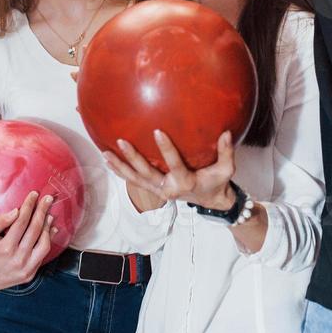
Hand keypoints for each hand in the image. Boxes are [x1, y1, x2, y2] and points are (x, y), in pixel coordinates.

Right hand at [0, 191, 57, 292]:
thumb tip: (16, 211)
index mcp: (5, 248)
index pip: (21, 222)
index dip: (29, 206)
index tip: (34, 195)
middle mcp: (18, 259)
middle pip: (35, 230)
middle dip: (42, 211)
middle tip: (48, 199)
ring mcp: (26, 268)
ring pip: (44, 244)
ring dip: (47, 227)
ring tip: (48, 214)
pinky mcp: (30, 274)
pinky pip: (43, 256)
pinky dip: (48, 241)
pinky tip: (49, 230)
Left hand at [104, 130, 235, 209]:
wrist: (210, 201)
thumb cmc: (217, 182)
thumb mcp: (226, 169)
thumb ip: (226, 151)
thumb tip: (226, 132)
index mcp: (186, 182)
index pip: (175, 165)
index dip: (166, 150)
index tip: (158, 131)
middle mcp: (169, 188)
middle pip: (147, 174)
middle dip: (134, 158)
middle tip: (122, 141)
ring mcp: (158, 190)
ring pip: (135, 179)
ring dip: (120, 166)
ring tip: (104, 153)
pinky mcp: (153, 190)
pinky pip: (133, 181)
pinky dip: (120, 171)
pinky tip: (108, 160)